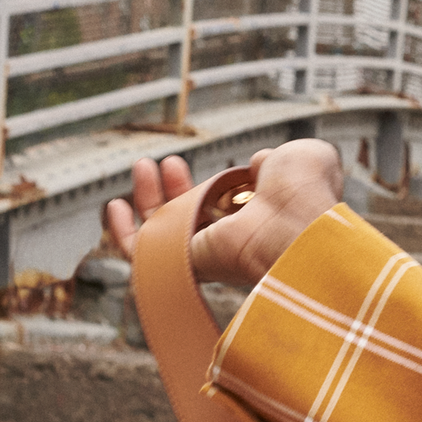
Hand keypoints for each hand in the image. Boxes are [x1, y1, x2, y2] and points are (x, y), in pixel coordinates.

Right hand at [102, 139, 345, 286]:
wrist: (297, 222)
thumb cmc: (306, 193)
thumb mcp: (299, 157)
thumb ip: (277, 159)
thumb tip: (259, 162)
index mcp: (261, 217)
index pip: (229, 207)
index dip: (214, 187)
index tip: (216, 167)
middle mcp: (234, 239)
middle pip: (192, 217)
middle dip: (175, 187)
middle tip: (167, 162)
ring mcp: (208, 253)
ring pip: (164, 233)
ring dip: (148, 199)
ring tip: (144, 166)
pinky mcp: (184, 263)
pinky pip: (143, 257)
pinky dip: (124, 234)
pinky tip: (115, 206)